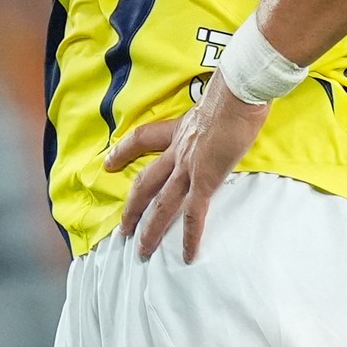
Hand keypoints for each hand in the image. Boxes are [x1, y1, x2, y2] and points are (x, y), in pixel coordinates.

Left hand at [104, 71, 268, 262]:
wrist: (238, 94)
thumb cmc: (234, 91)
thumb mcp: (216, 101)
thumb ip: (215, 111)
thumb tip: (228, 109)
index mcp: (180, 131)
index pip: (142, 138)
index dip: (123, 151)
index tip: (109, 162)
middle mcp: (178, 151)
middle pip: (145, 182)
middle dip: (132, 207)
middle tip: (123, 228)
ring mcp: (189, 168)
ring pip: (162, 205)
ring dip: (151, 230)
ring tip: (142, 251)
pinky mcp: (205, 181)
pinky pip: (194, 215)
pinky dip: (190, 237)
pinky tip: (188, 255)